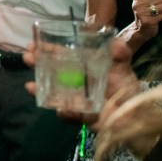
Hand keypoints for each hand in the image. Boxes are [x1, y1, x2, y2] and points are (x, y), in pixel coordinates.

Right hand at [24, 39, 138, 127]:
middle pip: (51, 70)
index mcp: (84, 66)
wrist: (134, 117)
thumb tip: (116, 43)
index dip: (48, 49)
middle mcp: (74, 80)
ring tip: (30, 86)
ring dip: (40, 88)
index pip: (62, 55)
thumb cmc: (128, 91)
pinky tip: (62, 110)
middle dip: (38, 63)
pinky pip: (67, 115)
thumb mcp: (124, 70)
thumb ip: (121, 56)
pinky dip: (64, 113)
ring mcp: (73, 98)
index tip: (35, 43)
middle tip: (27, 57)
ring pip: (52, 92)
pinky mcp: (77, 115)